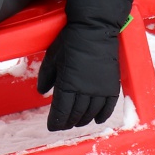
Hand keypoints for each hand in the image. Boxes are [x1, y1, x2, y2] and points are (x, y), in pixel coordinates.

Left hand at [36, 0, 129, 130]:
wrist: (95, 28)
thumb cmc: (71, 40)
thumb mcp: (52, 57)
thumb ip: (46, 77)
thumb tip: (42, 93)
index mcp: (67, 83)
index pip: (61, 110)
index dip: (56, 121)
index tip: (52, 126)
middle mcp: (84, 90)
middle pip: (76, 114)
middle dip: (68, 122)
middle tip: (64, 125)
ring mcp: (100, 88)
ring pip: (91, 113)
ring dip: (83, 120)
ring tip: (78, 122)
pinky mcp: (112, 84)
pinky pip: (108, 106)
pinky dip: (102, 116)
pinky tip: (97, 119)